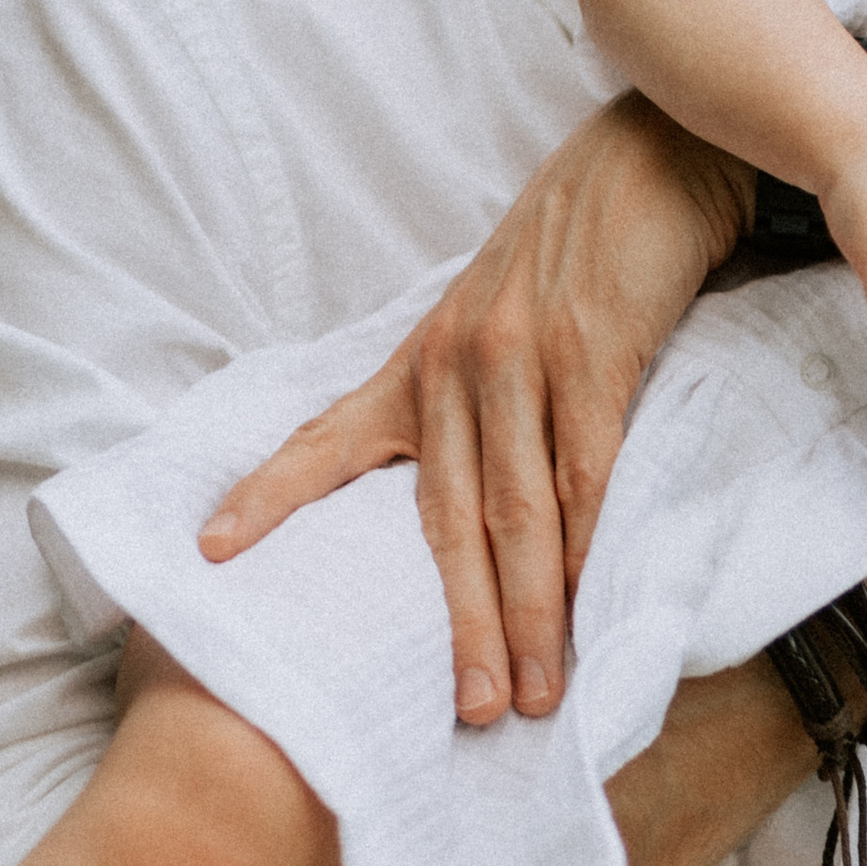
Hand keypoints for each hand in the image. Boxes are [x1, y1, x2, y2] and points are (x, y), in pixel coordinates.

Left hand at [195, 99, 748, 726]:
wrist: (655, 154)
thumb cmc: (579, 248)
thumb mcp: (498, 315)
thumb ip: (477, 399)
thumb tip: (476, 499)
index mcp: (421, 361)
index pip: (330, 439)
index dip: (270, 496)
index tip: (212, 552)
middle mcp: (456, 364)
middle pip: (444, 520)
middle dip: (455, 625)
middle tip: (468, 712)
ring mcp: (524, 360)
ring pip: (518, 513)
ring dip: (528, 612)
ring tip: (537, 692)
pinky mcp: (595, 354)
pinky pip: (588, 470)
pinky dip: (589, 545)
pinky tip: (590, 602)